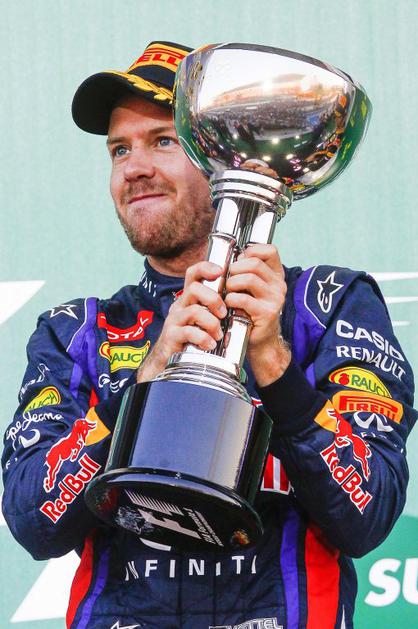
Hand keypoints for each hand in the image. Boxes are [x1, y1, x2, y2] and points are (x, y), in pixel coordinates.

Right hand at [137, 261, 225, 381]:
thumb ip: (216, 310)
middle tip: (224, 314)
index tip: (221, 271)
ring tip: (218, 335)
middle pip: (194, 289)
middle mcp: (180, 305)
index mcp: (189, 299)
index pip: (193, 273)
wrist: (167, 361)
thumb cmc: (191, 339)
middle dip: (213, 299)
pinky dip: (203, 338)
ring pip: (194, 311)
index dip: (206, 267)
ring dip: (212, 322)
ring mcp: (174, 320)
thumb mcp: (203, 320)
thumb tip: (241, 301)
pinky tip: (210, 344)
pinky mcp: (171, 335)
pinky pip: (189, 331)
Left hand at [225, 243, 290, 385]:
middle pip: (254, 263)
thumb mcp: (251, 288)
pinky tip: (228, 304)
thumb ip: (245, 272)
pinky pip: (244, 298)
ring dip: (231, 284)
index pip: (270, 250)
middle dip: (234, 269)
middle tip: (226, 279)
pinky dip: (231, 299)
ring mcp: (275, 298)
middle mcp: (279, 285)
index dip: (251, 251)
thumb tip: (228, 259)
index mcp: (276, 275)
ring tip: (226, 292)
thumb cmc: (250, 311)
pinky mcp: (267, 312)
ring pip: (249, 278)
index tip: (238, 261)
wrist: (260, 340)